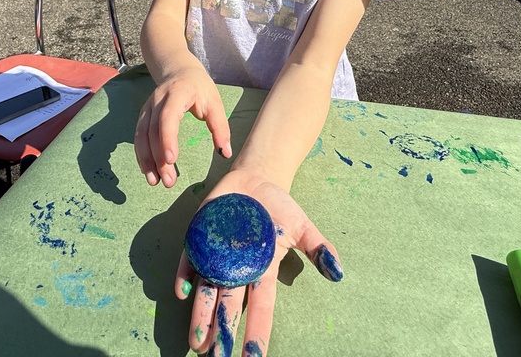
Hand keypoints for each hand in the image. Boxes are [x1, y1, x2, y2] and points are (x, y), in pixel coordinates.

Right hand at [135, 67, 231, 186]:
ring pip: (142, 136)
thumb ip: (220, 127)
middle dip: (158, 158)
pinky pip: (138, 137)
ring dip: (147, 160)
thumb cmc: (199, 88)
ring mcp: (147, 108)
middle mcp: (157, 100)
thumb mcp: (215, 103)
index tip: (171, 159)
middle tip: (168, 181)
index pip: (168, 117)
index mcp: (176, 94)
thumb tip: (225, 153)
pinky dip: (142, 155)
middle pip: (153, 131)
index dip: (167, 138)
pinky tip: (148, 171)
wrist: (179, 71)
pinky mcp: (143, 116)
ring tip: (155, 182)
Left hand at [177, 170, 342, 355]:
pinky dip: (184, 276)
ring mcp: (216, 255)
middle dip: (224, 333)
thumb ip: (318, 248)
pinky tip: (182, 293)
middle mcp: (238, 268)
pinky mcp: (200, 238)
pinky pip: (189, 261)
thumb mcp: (302, 226)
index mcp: (263, 270)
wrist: (255, 179)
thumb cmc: (279, 207)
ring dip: (201, 316)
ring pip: (207, 291)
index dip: (257, 333)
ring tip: (197, 344)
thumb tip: (338, 272)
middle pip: (230, 306)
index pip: (261, 308)